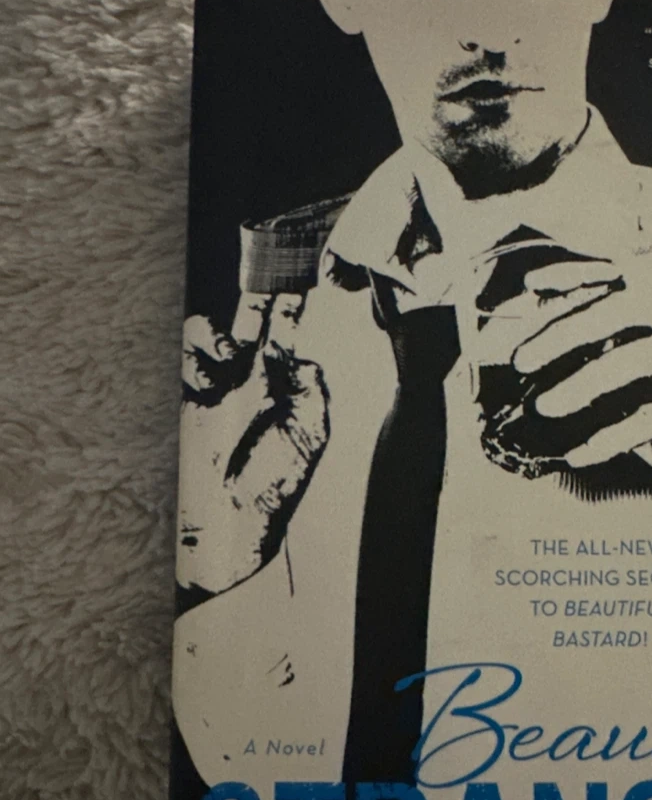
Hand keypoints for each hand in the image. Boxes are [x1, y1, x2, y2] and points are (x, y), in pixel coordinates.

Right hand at [177, 292, 328, 595]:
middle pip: (256, 322)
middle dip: (258, 298)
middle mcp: (258, 379)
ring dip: (224, 331)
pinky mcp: (195, 399)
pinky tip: (211, 365)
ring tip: (233, 349)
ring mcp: (225, 387)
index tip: (297, 277)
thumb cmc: (279, 484)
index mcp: (290, 384)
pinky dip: (199, 350)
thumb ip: (311, 393)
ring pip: (220, 334)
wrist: (235, 523)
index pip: (291, 332)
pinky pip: (193, 359)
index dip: (292, 304)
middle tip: (261, 279)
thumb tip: (302, 358)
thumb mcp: (310, 437)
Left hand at [504, 264, 651, 513]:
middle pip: (620, 309)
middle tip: (520, 359)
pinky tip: (578, 455)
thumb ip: (606, 359)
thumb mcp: (646, 383)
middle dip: (564, 329)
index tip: (529, 286)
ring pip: (633, 359)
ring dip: (581, 382)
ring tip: (543, 405)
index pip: (617, 282)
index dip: (573, 277)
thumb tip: (539, 347)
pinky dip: (611, 437)